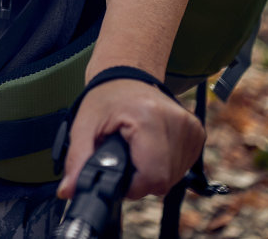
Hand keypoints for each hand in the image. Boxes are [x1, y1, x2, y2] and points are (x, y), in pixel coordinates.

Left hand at [57, 77, 203, 201]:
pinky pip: (182, 167)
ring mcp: (192, 128)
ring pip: (174, 177)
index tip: (118, 175)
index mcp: (149, 119)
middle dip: (140, 180)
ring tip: (136, 152)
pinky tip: (150, 150)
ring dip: (153, 173)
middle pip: (164, 180)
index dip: (132, 186)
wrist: (128, 75)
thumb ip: (78, 160)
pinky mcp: (198, 133)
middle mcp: (177, 123)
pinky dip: (164, 165)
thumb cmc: (106, 98)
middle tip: (124, 161)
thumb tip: (69, 191)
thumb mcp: (84, 125)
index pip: (153, 177)